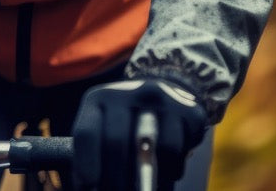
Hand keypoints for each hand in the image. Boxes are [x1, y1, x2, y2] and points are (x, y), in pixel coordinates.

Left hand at [72, 77, 206, 190]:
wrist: (164, 93)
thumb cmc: (124, 122)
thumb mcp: (103, 126)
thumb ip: (95, 153)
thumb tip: (89, 186)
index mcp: (99, 99)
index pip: (87, 133)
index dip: (86, 163)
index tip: (89, 185)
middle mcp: (128, 93)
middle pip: (116, 143)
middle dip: (114, 178)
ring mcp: (160, 99)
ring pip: (149, 149)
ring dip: (145, 180)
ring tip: (140, 189)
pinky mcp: (188, 110)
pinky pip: (176, 150)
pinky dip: (169, 171)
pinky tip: (164, 176)